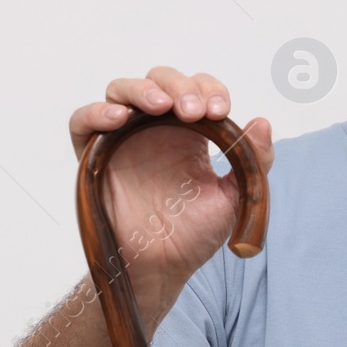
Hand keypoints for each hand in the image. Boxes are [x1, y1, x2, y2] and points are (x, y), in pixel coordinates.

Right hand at [68, 66, 273, 309]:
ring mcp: (123, 138)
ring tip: (160, 105)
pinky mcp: (94, 156)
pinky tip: (118, 118)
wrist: (162, 267)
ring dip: (142, 90)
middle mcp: (155, 129)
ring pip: (122, 90)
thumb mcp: (236, 197)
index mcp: (190, 133)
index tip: (219, 111)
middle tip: (194, 111)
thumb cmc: (196, 234)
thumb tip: (263, 122)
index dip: (209, 90)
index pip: (198, 90)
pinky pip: (83, 121)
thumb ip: (254, 161)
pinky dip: (96, 112)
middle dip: (180, 86)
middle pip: (161, 80)